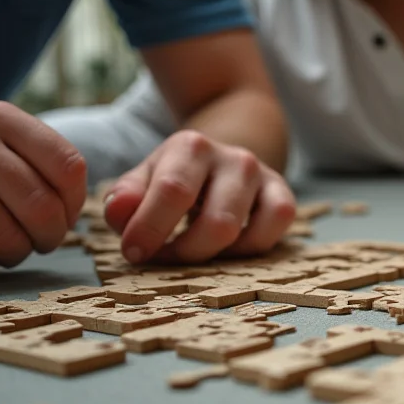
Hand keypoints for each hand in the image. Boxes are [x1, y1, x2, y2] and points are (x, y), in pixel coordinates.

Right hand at [0, 102, 86, 266]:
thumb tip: (75, 216)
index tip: (64, 218)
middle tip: (38, 243)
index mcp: (3, 119)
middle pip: (41, 206)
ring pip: (5, 232)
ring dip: (14, 252)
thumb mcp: (2, 145)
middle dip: (48, 237)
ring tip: (8, 249)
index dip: (74, 204)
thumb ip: (37, 167)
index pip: (68, 168)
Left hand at [103, 130, 296, 263]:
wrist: (219, 162)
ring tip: (191, 251)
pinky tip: (228, 246)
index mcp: (191, 146)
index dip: (151, 228)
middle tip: (163, 257)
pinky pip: (274, 229)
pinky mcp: (283, 194)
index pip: (172, 191)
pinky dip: (250, 248)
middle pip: (215, 221)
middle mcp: (233, 157)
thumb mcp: (143, 182)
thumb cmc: (174, 179)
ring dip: (210, 254)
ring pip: (241, 231)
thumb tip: (121, 213)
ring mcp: (262, 176)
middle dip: (184, 252)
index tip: (134, 252)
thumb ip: (124, 198)